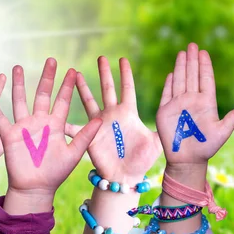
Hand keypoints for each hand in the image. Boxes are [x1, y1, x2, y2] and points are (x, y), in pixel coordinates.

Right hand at [0, 58, 101, 213]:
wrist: (35, 189)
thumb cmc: (55, 174)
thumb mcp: (74, 154)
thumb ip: (86, 136)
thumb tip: (102, 119)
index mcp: (56, 125)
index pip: (62, 101)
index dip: (67, 86)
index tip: (73, 70)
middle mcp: (40, 122)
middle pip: (43, 94)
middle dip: (47, 78)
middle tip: (51, 60)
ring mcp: (24, 127)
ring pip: (20, 100)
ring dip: (18, 84)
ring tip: (17, 67)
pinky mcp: (9, 135)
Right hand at [66, 57, 160, 183]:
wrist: (125, 176)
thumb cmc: (142, 160)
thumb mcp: (157, 141)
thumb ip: (162, 126)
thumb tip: (175, 113)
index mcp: (128, 113)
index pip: (127, 88)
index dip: (125, 74)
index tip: (123, 59)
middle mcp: (112, 115)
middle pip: (107, 89)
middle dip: (104, 73)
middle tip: (101, 57)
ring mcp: (99, 124)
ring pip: (89, 101)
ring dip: (82, 88)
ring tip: (74, 73)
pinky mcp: (89, 136)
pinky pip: (74, 128)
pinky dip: (66, 122)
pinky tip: (57, 113)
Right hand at [156, 43, 233, 167]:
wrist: (186, 159)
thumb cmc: (205, 147)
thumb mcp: (221, 133)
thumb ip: (232, 120)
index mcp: (206, 103)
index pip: (205, 79)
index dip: (205, 66)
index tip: (204, 52)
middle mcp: (192, 100)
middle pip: (192, 76)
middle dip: (192, 60)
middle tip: (192, 45)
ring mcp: (178, 105)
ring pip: (180, 80)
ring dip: (180, 66)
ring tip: (182, 53)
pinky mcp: (164, 111)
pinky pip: (167, 93)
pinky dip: (169, 83)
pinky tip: (171, 73)